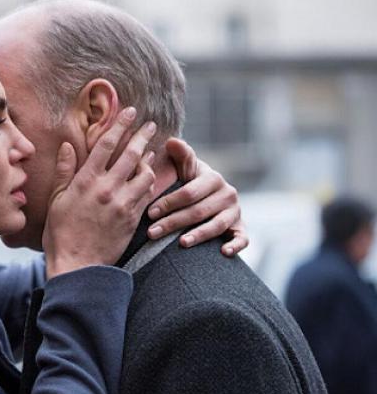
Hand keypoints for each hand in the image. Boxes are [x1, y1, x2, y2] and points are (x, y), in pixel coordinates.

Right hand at [43, 107, 156, 278]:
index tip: (129, 111)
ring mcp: (123, 204)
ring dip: (149, 160)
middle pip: (131, 154)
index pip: (107, 144)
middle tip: (151, 124)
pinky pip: (147, 195)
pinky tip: (150, 177)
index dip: (120, 125)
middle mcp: (107, 188)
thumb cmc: (60, 234)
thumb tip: (67, 146)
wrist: (77, 265)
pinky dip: (150, 183)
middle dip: (142, 135)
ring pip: (145, 174)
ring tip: (150, 153)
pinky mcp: (133, 219)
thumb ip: (64, 171)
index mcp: (86, 181)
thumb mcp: (56, 200)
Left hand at [147, 138, 248, 256]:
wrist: (209, 196)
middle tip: (152, 232)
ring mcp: (235, 212)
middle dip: (173, 222)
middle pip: (198, 211)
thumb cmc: (189, 183)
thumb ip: (180, 156)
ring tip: (181, 243)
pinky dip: (235, 245)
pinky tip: (223, 252)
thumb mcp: (184, 169)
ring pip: (217, 225)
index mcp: (212, 178)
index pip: (188, 192)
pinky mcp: (240, 228)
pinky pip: (243, 238)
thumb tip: (171, 141)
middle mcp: (227, 194)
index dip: (169, 202)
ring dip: (199, 235)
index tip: (150, 212)